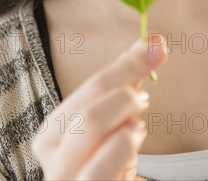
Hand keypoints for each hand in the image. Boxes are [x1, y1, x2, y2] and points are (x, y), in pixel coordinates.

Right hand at [32, 33, 167, 179]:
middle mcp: (54, 165)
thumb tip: (153, 40)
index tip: (157, 48)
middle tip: (141, 102)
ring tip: (134, 132)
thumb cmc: (101, 159)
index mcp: (50, 135)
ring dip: (129, 135)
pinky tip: (131, 150)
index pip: (92, 88)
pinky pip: (111, 176)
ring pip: (105, 149)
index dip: (128, 66)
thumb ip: (126, 80)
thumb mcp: (109, 119)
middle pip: (94, 115)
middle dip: (126, 101)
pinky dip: (128, 156)